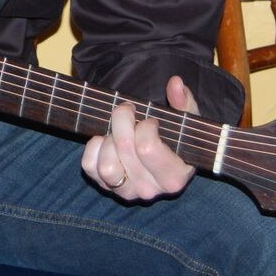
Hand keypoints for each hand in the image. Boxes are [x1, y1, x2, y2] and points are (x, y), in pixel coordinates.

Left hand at [81, 75, 197, 200]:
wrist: (164, 160)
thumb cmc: (177, 139)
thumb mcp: (186, 121)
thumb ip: (184, 102)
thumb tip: (176, 83)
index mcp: (174, 177)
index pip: (147, 147)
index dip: (145, 126)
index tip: (151, 120)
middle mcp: (150, 190)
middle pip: (124, 148)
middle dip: (123, 120)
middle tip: (128, 111)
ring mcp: (127, 192)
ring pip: (106, 165)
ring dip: (109, 140)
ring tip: (119, 132)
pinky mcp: (106, 188)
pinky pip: (89, 166)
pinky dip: (94, 148)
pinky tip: (106, 141)